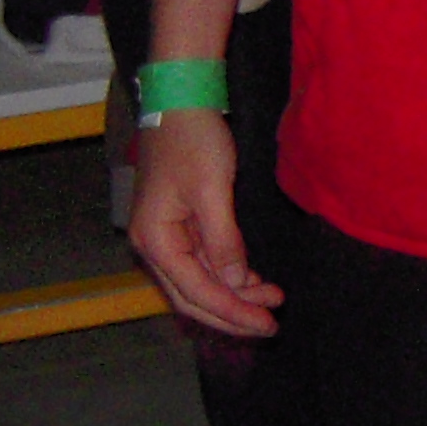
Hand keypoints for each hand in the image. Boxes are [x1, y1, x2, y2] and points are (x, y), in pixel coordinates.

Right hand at [127, 111, 281, 338]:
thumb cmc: (192, 140)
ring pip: (200, 281)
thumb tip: (233, 282)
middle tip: (271, 325)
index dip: (232, 312)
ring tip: (272, 297)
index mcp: (155, 240)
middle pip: (193, 296)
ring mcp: (165, 236)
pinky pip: (203, 262)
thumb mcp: (211, 191)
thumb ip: (223, 241)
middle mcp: (154, 245)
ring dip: (235, 293)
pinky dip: (228, 273)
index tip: (266, 323)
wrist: (182, 100)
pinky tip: (254, 278)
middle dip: (233, 312)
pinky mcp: (179, 225)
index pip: (196, 292)